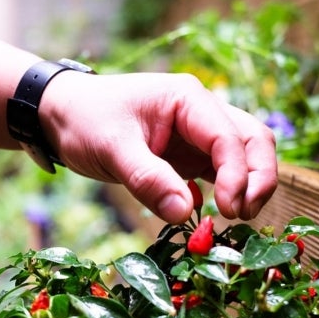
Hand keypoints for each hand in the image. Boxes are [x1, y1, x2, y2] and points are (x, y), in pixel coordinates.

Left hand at [40, 71, 277, 223]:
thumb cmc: (84, 120)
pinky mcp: (185, 157)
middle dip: (257, 178)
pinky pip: (217, 174)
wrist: (61, 116)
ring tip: (236, 218)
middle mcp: (200, 114)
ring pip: (240, 158)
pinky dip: (222, 194)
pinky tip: (206, 213)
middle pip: (251, 142)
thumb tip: (185, 213)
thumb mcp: (112, 148)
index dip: (236, 174)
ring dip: (245, 187)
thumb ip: (147, 179)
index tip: (228, 209)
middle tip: (244, 215)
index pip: (229, 136)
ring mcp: (195, 136)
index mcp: (188, 99)